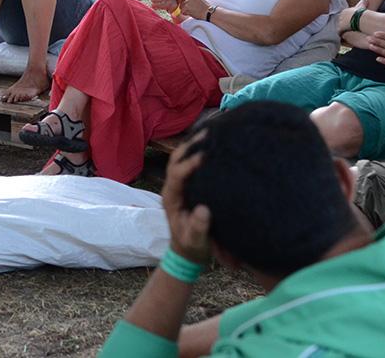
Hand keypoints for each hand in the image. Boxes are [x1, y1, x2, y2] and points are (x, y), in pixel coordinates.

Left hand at [162, 133, 211, 264]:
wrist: (187, 252)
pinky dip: (197, 152)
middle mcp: (172, 187)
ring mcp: (178, 185)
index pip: (176, 174)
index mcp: (171, 198)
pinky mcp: (186, 186)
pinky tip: (212, 145)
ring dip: (192, 145)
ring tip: (211, 132)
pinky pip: (189, 164)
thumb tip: (203, 210)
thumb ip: (198, 228)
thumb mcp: (196, 241)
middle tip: (209, 133)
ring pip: (180, 158)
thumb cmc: (192, 247)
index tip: (205, 156)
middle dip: (189, 146)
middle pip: (175, 160)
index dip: (189, 164)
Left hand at [177, 0, 209, 19]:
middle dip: (181, 5)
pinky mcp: (186, 6)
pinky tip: (192, 13)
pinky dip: (186, 14)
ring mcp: (187, 0)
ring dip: (184, 10)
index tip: (181, 3)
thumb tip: (179, 0)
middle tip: (188, 9)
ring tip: (192, 11)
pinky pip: (182, 11)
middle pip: (179, 0)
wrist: (208, 12)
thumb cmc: (203, 7)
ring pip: (180, 7)